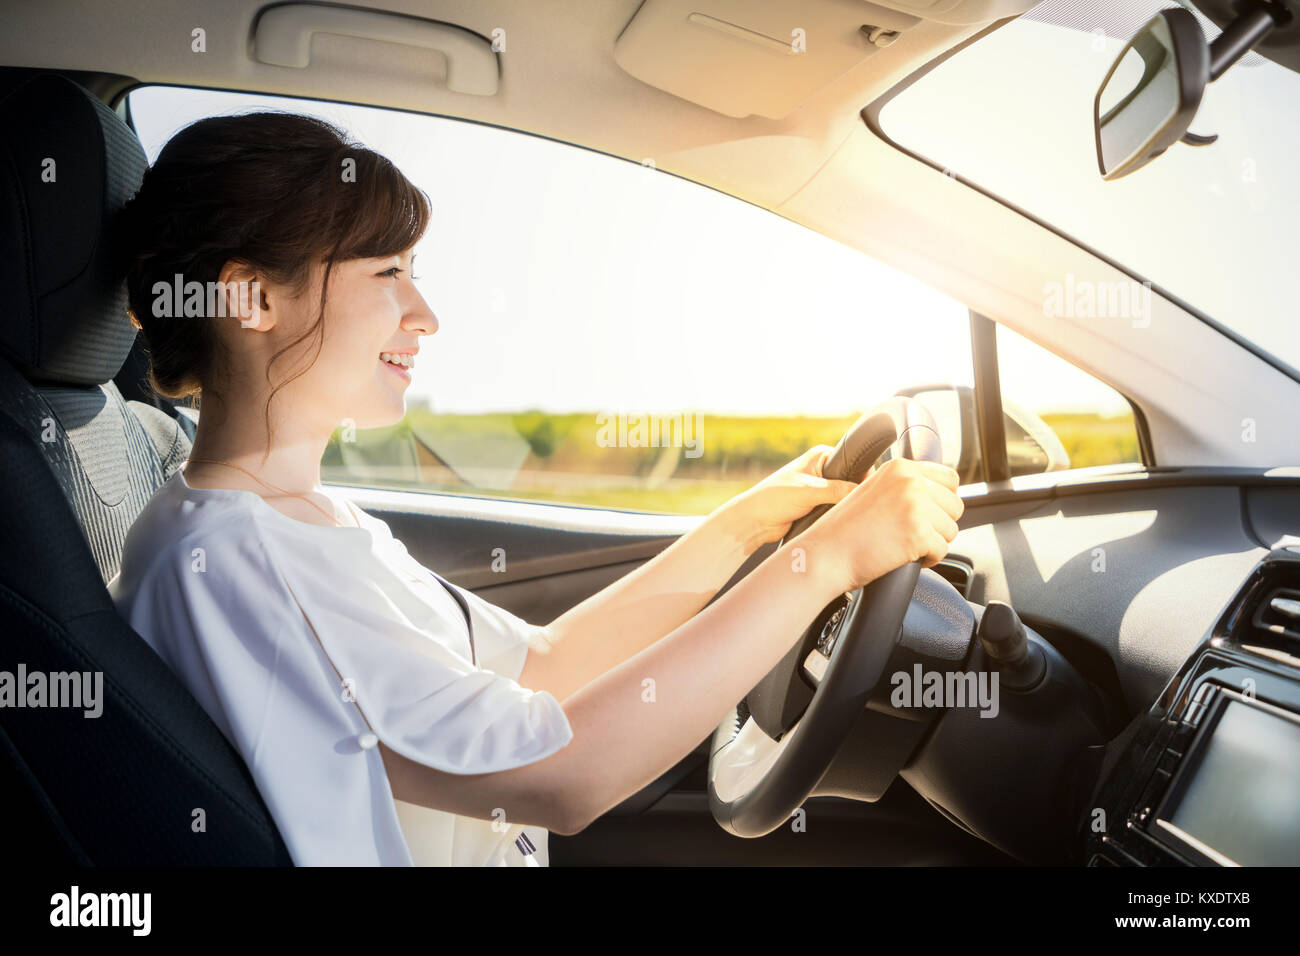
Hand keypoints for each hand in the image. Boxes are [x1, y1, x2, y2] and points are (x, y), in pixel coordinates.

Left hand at [710, 445, 858, 555]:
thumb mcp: (809, 491)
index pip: (853, 462)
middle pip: (852, 480)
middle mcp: (822, 469)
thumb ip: (836, 490)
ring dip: (847, 506)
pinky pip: (837, 508)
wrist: (755, 521)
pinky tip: (846, 521)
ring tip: (856, 515)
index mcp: (821, 455)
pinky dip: (840, 514)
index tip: (871, 491)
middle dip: (856, 493)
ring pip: (845, 496)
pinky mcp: (818, 504)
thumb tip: (862, 492)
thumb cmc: (774, 498)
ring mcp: (821, 488)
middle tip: (864, 506)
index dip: (864, 476)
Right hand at [799, 457, 963, 594]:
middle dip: (938, 524)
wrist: (825, 556)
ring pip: (951, 530)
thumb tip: (937, 495)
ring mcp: (915, 506)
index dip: (942, 501)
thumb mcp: (872, 492)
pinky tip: (905, 557)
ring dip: (933, 542)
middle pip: (955, 506)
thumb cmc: (843, 531)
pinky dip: (928, 559)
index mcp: (900, 467)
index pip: (950, 479)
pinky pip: (942, 550)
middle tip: (912, 534)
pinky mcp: (918, 533)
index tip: (928, 514)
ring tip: (905, 545)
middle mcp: (910, 481)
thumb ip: (903, 486)